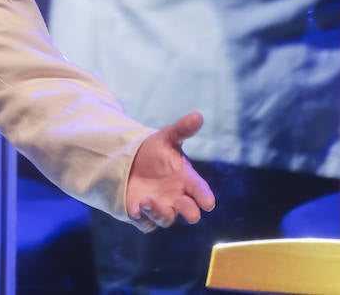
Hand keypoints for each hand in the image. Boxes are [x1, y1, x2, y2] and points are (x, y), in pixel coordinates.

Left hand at [125, 111, 215, 231]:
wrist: (131, 160)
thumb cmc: (155, 151)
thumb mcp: (166, 138)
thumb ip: (182, 129)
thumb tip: (198, 115)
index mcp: (187, 179)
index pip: (200, 190)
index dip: (205, 196)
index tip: (208, 202)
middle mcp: (177, 196)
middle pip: (189, 210)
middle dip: (190, 212)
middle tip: (190, 212)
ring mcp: (161, 206)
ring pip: (166, 218)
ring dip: (159, 212)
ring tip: (145, 200)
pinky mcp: (144, 215)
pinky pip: (146, 223)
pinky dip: (143, 219)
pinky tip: (135, 209)